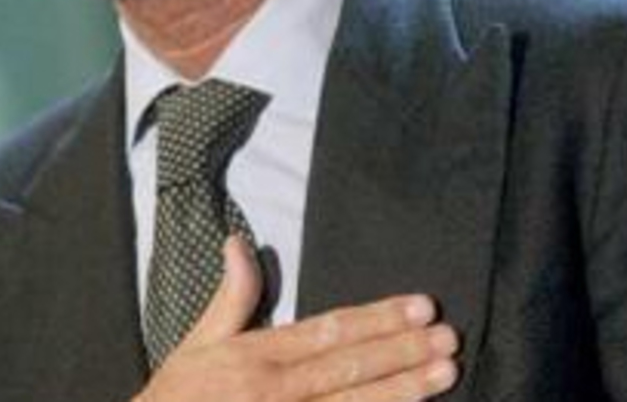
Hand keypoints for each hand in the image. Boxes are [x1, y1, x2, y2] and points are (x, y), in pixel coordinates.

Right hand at [136, 236, 458, 401]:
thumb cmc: (178, 397)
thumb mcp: (198, 341)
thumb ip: (231, 295)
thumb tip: (240, 241)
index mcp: (259, 356)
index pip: (330, 331)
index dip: (378, 318)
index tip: (418, 306)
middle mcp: (279, 393)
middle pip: (351, 368)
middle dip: (403, 353)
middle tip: (448, 338)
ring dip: (403, 392)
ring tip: (444, 374)